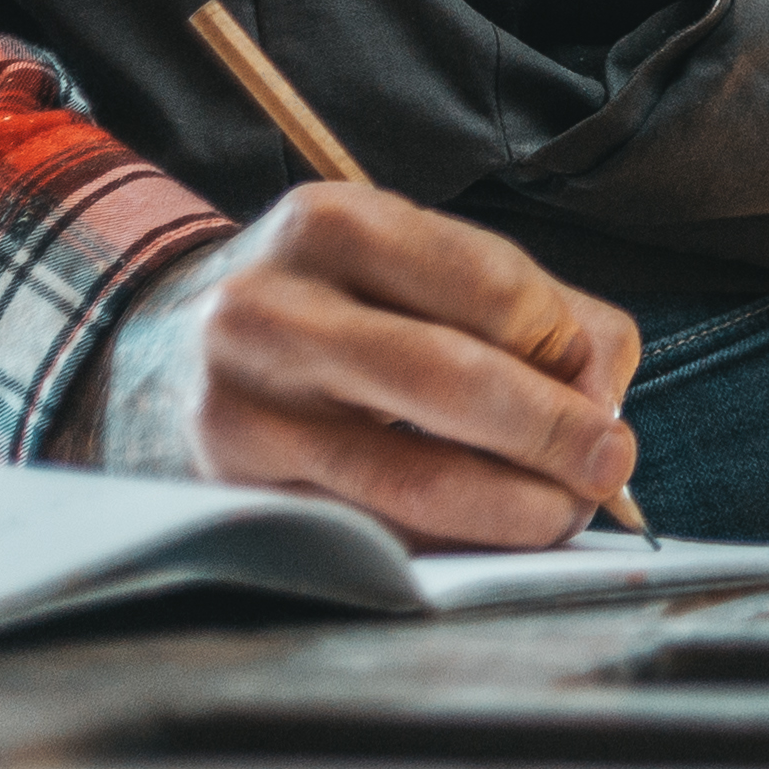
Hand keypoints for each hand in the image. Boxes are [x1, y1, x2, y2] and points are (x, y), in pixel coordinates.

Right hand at [71, 183, 641, 546]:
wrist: (157, 355)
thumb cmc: (330, 305)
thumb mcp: (411, 264)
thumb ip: (534, 310)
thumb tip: (602, 395)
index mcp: (332, 225)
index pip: (492, 288)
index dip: (566, 349)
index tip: (600, 390)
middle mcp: (270, 310)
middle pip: (453, 383)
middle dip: (556, 435)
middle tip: (610, 465)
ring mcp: (241, 411)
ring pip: (413, 480)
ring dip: (516, 508)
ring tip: (564, 512)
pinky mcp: (235, 496)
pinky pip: (374, 533)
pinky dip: (451, 543)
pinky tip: (487, 533)